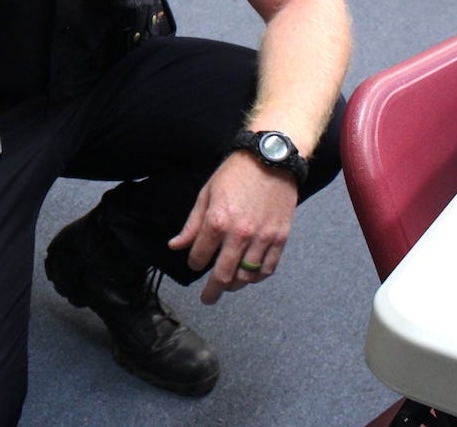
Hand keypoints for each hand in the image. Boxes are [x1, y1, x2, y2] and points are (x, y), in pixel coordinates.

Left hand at [167, 152, 297, 304]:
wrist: (270, 158)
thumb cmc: (235, 173)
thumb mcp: (206, 194)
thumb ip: (192, 225)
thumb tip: (176, 246)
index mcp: (217, 222)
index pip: (200, 256)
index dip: (193, 263)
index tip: (193, 263)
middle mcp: (239, 234)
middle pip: (223, 275)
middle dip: (212, 291)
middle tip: (208, 298)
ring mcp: (262, 238)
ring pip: (247, 276)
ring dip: (235, 285)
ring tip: (228, 285)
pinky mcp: (280, 238)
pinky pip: (268, 268)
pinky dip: (258, 277)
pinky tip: (250, 276)